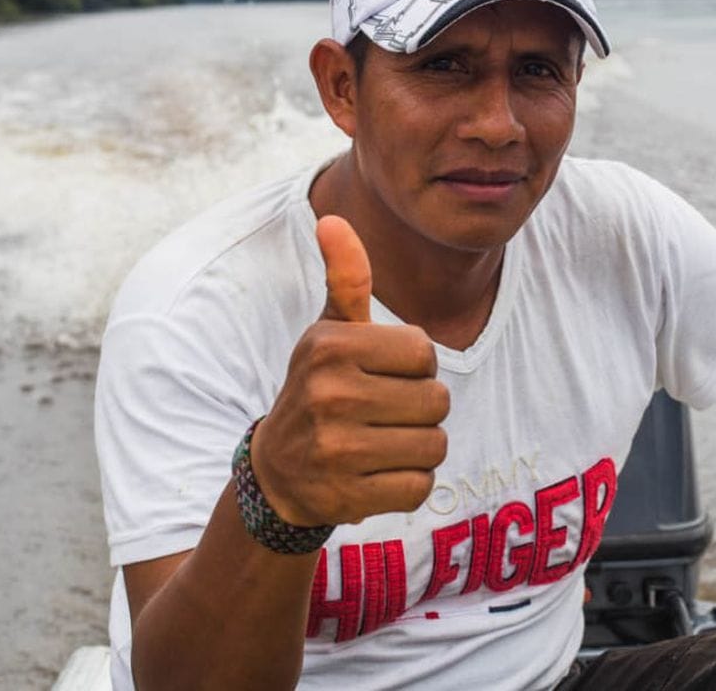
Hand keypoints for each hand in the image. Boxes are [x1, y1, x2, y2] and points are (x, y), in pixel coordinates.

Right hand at [251, 215, 449, 525]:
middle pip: (437, 401)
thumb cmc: (321, 388)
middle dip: (421, 410)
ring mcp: (334, 449)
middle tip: (381, 415)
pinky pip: (420, 487)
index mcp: (329, 346)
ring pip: (434, 445)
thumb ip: (345, 278)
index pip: (425, 352)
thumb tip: (332, 218)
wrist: (278, 472)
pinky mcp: (346, 497)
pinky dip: (408, 485)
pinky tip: (375, 477)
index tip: (381, 375)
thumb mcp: (330, 333)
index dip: (415, 367)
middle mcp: (328, 394)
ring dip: (418, 449)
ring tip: (379, 444)